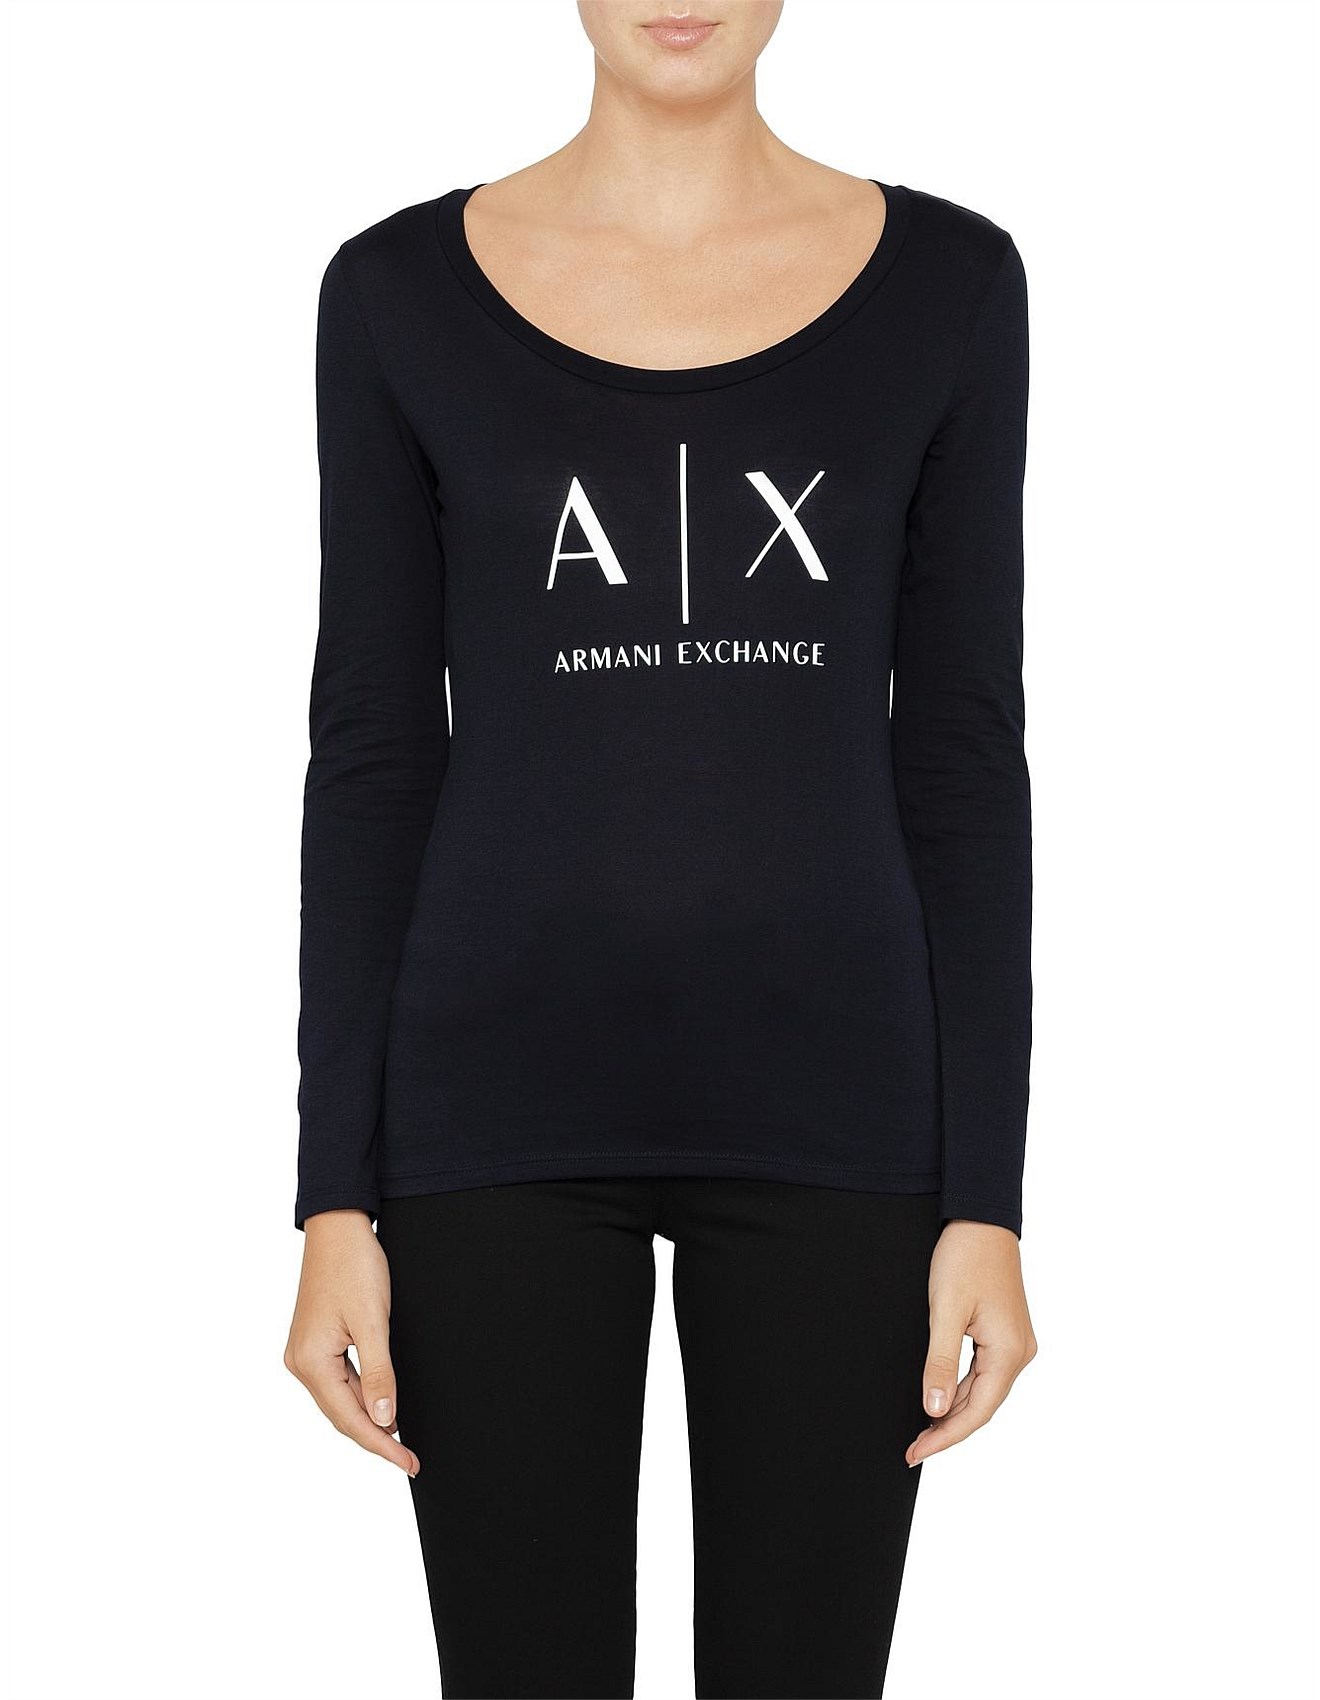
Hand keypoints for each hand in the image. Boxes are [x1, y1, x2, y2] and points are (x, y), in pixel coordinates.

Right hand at [284, 1209, 419, 1476]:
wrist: (338, 1227)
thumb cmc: (354, 1266)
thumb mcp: (373, 1322)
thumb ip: (379, 1373)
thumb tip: (384, 1418)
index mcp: (311, 1362)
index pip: (350, 1419)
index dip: (381, 1444)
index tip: (408, 1461)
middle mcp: (301, 1362)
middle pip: (341, 1414)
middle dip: (376, 1437)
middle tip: (409, 1457)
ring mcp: (305, 1352)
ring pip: (339, 1399)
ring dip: (368, 1419)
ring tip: (399, 1439)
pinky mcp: (314, 1342)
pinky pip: (338, 1381)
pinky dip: (359, 1396)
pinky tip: (379, 1404)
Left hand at [906, 1219, 1035, 1466]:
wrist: (982, 1218)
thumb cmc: (964, 1258)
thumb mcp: (945, 1310)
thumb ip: (939, 1362)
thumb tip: (933, 1411)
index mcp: (1009, 1353)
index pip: (976, 1412)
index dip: (945, 1437)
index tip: (915, 1454)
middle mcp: (1020, 1353)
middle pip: (981, 1406)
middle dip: (946, 1429)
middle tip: (912, 1448)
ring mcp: (1016, 1344)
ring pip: (982, 1391)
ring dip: (953, 1411)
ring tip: (921, 1431)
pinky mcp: (1006, 1333)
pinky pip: (984, 1373)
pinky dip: (961, 1389)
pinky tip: (940, 1398)